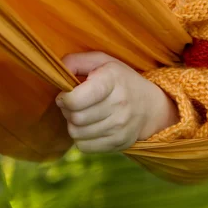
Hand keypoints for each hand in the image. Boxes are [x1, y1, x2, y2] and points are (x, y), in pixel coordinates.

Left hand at [56, 52, 178, 152]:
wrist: (150, 106)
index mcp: (112, 79)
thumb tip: (57, 74)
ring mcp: (120, 126)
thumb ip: (75, 61)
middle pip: (75, 118)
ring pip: (77, 133)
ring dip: (74, 124)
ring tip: (84, 113)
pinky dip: (82, 137)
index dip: (64, 99)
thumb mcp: (101, 61)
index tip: (66, 94)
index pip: (77, 99)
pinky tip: (91, 126)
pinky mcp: (118, 142)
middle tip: (75, 103)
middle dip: (68, 111)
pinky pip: (84, 146)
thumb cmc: (119, 79)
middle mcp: (119, 103)